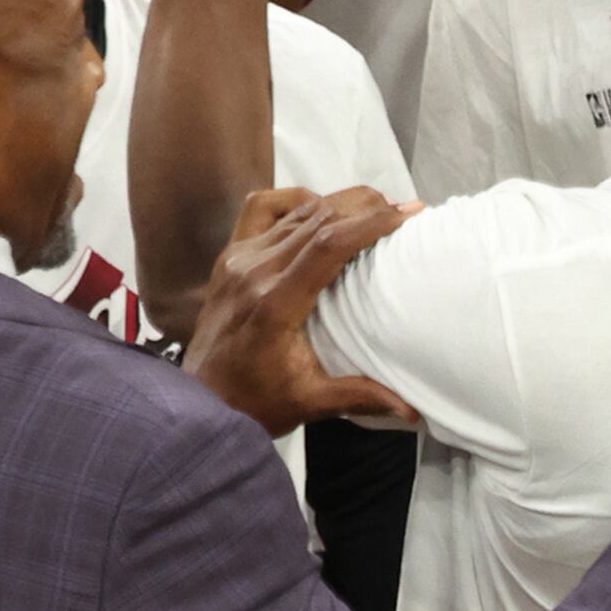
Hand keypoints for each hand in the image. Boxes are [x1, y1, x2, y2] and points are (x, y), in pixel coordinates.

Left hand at [180, 186, 425, 434]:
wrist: (197, 401)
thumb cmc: (253, 402)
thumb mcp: (309, 404)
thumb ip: (360, 398)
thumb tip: (412, 410)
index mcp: (275, 304)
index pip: (328, 244)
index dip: (371, 222)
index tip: (408, 215)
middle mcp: (254, 272)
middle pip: (318, 217)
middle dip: (366, 206)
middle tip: (404, 210)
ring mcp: (238, 259)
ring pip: (296, 210)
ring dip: (340, 202)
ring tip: (376, 208)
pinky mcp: (230, 256)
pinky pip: (262, 208)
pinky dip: (295, 200)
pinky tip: (319, 208)